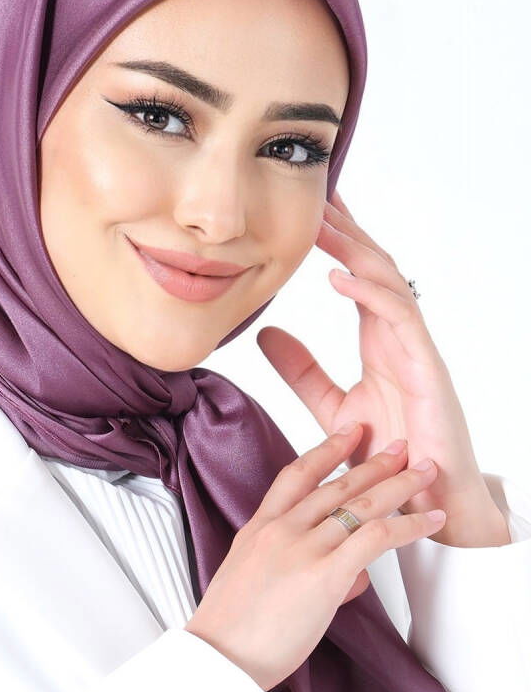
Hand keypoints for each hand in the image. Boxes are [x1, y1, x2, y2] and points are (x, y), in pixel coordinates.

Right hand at [186, 425, 446, 691]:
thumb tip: (350, 577)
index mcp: (258, 528)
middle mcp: (281, 530)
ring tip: (426, 472)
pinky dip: (408, 526)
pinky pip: (376, 538)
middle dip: (374, 462)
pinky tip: (429, 521)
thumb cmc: (232, 633)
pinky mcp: (324, 574)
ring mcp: (302, 548)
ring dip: (400, 485)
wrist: (217, 658)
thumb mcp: (255, 584)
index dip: (325, 450)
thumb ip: (300, 569)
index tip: (348, 434)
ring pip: (361, 504)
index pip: (295, 476)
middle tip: (401, 447)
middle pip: (336, 484)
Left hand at [256, 190, 509, 546]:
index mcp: (379, 341)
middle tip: (319, 190)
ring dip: (355, 249)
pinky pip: (400, 320)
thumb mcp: (332, 407)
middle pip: (374, 269)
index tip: (309, 206)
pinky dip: (370, 295)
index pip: (358, 277)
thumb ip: (302, 371)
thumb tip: (264, 334)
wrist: (425, 501)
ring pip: (388, 284)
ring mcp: (417, 350)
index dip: (337, 241)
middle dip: (348, 229)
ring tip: (323, 221)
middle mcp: (400, 337)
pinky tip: (339, 276)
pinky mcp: (428, 370)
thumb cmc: (392, 456)